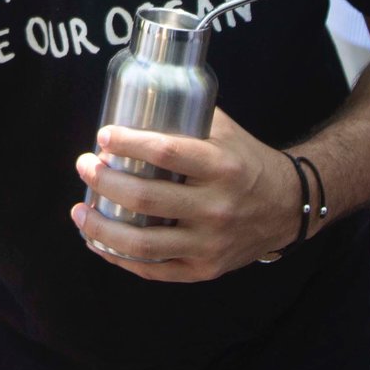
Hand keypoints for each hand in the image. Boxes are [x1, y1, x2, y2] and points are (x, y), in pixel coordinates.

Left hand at [70, 106, 299, 281]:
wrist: (289, 207)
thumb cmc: (246, 164)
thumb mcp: (226, 133)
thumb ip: (187, 116)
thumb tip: (136, 99)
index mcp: (221, 167)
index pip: (166, 152)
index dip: (128, 143)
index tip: (104, 136)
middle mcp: (216, 207)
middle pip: (146, 199)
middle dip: (104, 181)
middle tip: (84, 166)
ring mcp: (210, 243)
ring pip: (143, 243)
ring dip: (101, 228)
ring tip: (80, 210)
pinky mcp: (204, 269)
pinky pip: (153, 270)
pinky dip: (118, 257)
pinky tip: (97, 241)